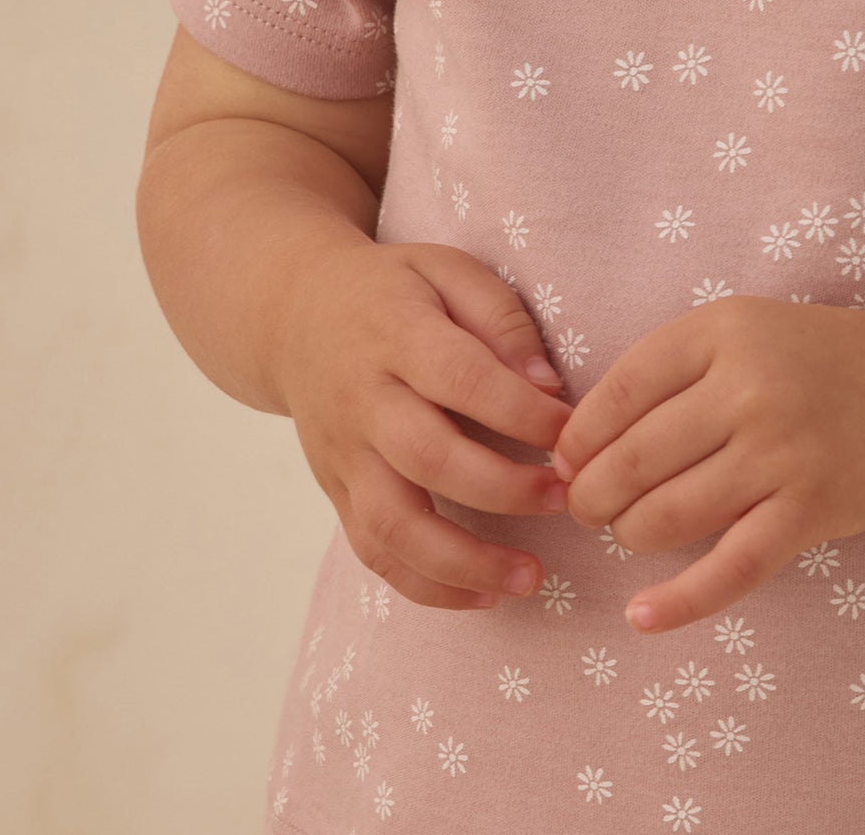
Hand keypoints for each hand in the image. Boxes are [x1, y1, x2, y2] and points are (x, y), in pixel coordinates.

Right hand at [275, 239, 574, 611]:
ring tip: (529, 578)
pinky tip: (481, 595)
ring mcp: (343, 455)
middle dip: (502, 488)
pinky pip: (373, 552)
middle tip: (565, 499)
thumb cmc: (393, 291)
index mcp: (396, 334)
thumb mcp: (445, 269)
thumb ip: (499, 317)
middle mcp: (362, 401)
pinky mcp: (336, 493)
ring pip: (392, 524)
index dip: (519, 411)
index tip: (572, 432)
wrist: (292, 315)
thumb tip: (548, 384)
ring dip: (463, 561)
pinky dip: (426, 585)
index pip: (460, 378)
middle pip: (426, 457)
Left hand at [548, 295, 864, 633]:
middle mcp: (749, 388)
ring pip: (668, 516)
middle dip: (591, 496)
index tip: (567, 462)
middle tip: (587, 507)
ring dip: (630, 534)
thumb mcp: (732, 331)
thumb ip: (662, 373)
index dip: (578, 438)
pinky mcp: (809, 510)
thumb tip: (574, 447)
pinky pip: (731, 569)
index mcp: (720, 333)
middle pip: (633, 460)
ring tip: (629, 530)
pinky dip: (680, 602)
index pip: (618, 392)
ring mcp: (782, 452)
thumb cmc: (800, 359)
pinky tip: (642, 616)